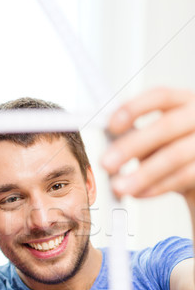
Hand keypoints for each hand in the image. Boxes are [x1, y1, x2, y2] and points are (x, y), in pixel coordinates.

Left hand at [101, 87, 194, 201]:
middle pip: (165, 127)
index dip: (134, 109)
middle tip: (106, 163)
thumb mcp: (157, 138)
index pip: (160, 96)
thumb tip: (109, 146)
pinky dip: (157, 187)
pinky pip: (183, 176)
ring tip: (120, 187)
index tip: (111, 125)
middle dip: (131, 146)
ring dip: (142, 174)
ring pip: (174, 156)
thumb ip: (137, 136)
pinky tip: (139, 192)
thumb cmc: (175, 150)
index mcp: (183, 103)